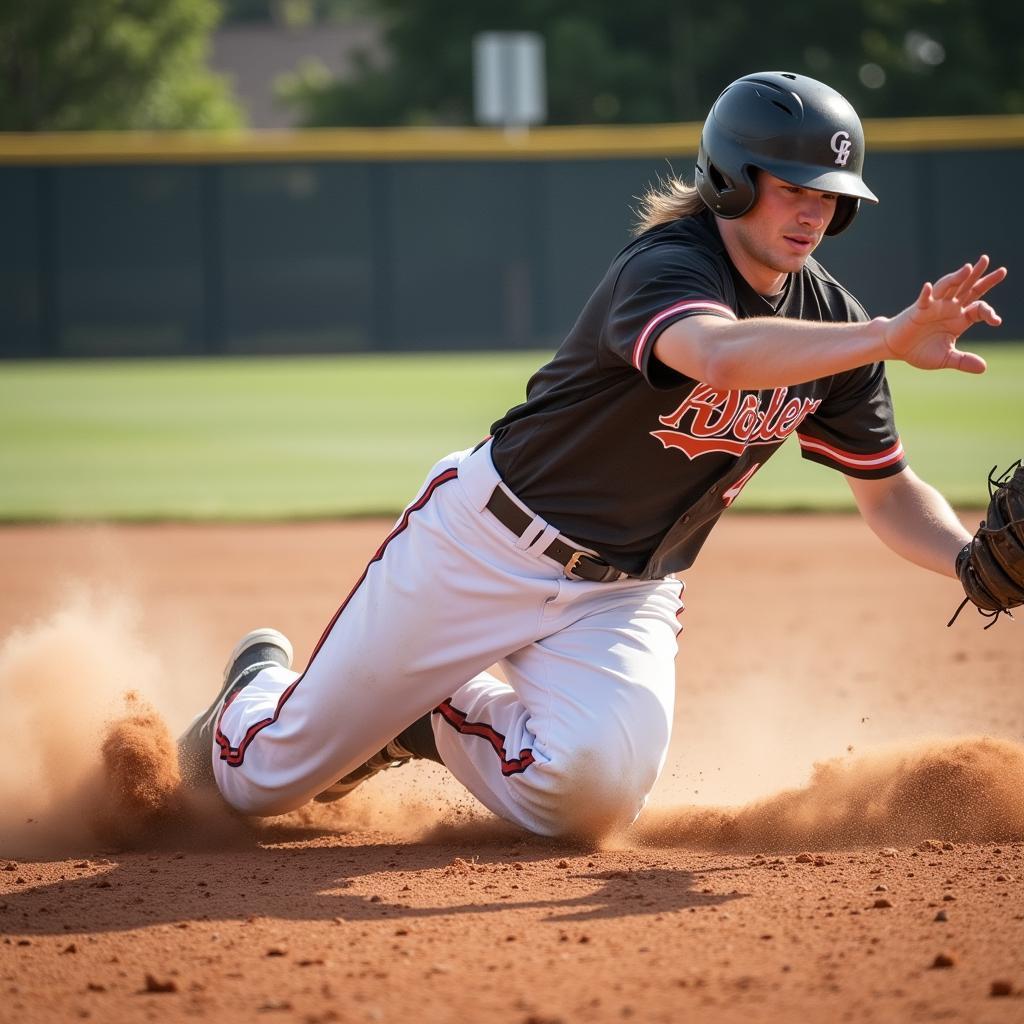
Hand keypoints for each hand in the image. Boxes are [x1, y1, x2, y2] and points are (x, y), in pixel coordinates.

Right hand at [881, 255, 1006, 372]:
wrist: (896, 348)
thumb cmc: (920, 350)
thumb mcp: (945, 358)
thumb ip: (963, 361)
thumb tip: (983, 368)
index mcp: (959, 318)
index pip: (979, 308)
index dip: (989, 312)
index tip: (996, 321)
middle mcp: (949, 308)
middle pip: (969, 289)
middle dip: (983, 278)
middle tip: (1000, 269)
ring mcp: (934, 306)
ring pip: (948, 287)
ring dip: (957, 277)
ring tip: (968, 268)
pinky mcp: (918, 310)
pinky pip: (923, 300)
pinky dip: (925, 294)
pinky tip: (927, 287)